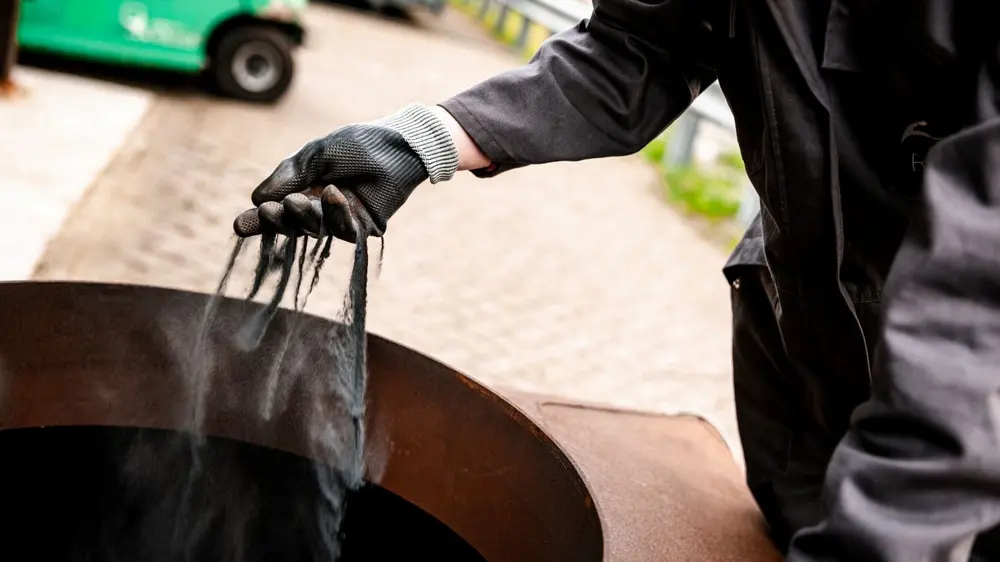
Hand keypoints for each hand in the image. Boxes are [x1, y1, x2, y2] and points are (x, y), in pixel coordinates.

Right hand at [233, 104, 458, 241]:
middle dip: (279, 221)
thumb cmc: (356, 145)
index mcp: (303, 191)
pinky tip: (331, 193)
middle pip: (292, 226)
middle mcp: (320, 210)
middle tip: (271, 211)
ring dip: (304, 217)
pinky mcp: (364, 228)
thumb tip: (256, 199)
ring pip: (315, 230)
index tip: (240, 224)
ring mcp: (341, 220)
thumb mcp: (315, 155)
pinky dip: (335, 213)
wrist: (398, 144)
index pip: (276, 211)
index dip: (259, 220)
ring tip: (297, 201)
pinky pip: (344, 230)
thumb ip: (289, 175)